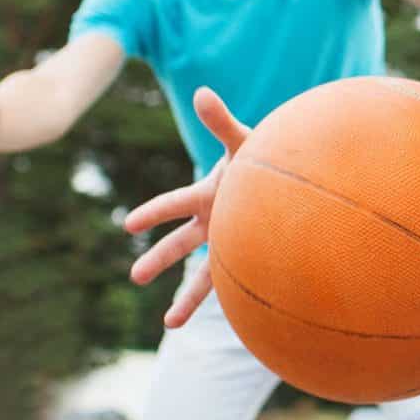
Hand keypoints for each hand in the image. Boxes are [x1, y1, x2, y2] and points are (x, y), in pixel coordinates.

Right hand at [122, 88, 250, 327]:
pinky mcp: (249, 254)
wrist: (292, 176)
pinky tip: (232, 326)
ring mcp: (230, 240)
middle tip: (134, 277)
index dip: (153, 213)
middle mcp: (214, 220)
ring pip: (205, 275)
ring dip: (188, 299)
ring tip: (169, 325)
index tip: (128, 224)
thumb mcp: (244, 140)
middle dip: (158, 259)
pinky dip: (233, 303)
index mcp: (208, 193)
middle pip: (181, 243)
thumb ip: (222, 122)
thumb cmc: (265, 152)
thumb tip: (202, 92)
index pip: (174, 203)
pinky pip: (237, 284)